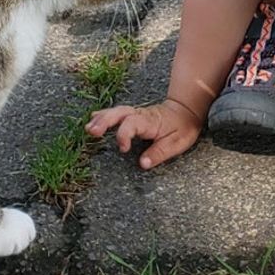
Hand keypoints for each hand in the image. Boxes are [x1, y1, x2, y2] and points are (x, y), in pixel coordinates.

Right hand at [85, 98, 204, 168]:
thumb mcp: (177, 143)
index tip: (122, 149)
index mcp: (150, 121)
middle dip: (105, 121)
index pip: (132, 124)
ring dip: (101, 118)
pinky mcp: (133, 115)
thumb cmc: (182, 128)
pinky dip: (104, 115)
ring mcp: (136, 113)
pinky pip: (116, 112)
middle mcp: (141, 114)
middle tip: (92, 131)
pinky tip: (93, 119)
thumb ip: (159, 153)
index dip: (124, 134)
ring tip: (88, 128)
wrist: (186, 111)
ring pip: (116, 111)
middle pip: (120, 113)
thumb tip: (142, 164)